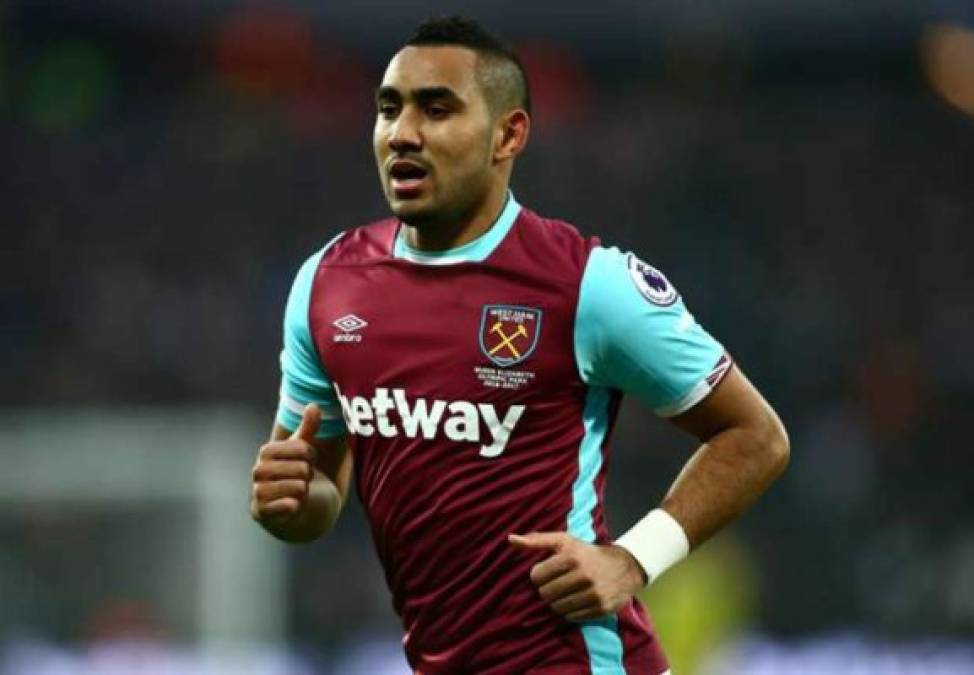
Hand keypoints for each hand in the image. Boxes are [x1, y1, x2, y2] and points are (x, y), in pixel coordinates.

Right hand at [250, 404, 319, 526]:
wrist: (294, 507)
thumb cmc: (296, 473)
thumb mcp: (304, 450)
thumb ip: (308, 428)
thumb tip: (313, 405)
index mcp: (266, 452)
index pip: (302, 448)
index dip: (311, 456)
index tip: (308, 461)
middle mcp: (257, 471)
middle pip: (300, 469)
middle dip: (308, 475)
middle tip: (302, 479)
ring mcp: (257, 493)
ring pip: (296, 487)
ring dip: (304, 491)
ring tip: (299, 491)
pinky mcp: (260, 513)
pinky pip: (285, 506)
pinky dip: (294, 506)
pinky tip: (294, 505)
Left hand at [508, 531, 645, 621]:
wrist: (624, 566)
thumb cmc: (586, 553)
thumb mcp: (563, 541)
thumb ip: (535, 540)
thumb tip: (510, 539)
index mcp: (571, 557)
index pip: (536, 576)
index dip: (538, 576)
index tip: (547, 573)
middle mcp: (583, 575)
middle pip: (545, 594)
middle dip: (547, 590)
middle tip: (557, 584)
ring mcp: (593, 593)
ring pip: (557, 608)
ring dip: (558, 602)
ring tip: (567, 592)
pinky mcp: (601, 608)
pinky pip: (572, 617)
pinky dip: (571, 611)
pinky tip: (578, 600)